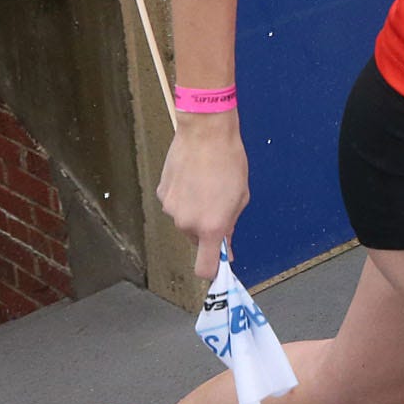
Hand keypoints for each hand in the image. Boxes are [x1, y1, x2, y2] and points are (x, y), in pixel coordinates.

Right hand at [155, 113, 249, 277]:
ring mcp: (171, 209)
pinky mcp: (162, 193)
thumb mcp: (241, 196)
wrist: (206, 132)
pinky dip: (184, 196)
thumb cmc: (229, 161)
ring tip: (207, 184)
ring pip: (185, 220)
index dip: (211, 270)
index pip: (204, 267)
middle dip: (207, 228)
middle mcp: (187, 223)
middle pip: (196, 239)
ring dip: (195, 210)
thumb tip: (226, 243)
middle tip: (219, 204)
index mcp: (211, 226)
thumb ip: (230, 223)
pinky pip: (175, 203)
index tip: (218, 267)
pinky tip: (194, 176)